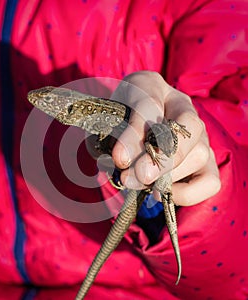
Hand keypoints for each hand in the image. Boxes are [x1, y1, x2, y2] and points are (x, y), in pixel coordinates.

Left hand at [110, 71, 220, 205]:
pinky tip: (160, 192)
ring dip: (167, 178)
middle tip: (131, 177)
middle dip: (159, 160)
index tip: (120, 159)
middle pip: (187, 131)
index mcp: (154, 89)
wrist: (131, 122)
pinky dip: (186, 193)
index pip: (150, 105)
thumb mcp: (111, 119)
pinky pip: (210, 181)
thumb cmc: (120, 118)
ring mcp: (199, 136)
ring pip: (198, 156)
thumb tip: (123, 160)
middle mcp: (183, 109)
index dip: (136, 135)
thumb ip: (119, 135)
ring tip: (138, 183)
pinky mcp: (206, 163)